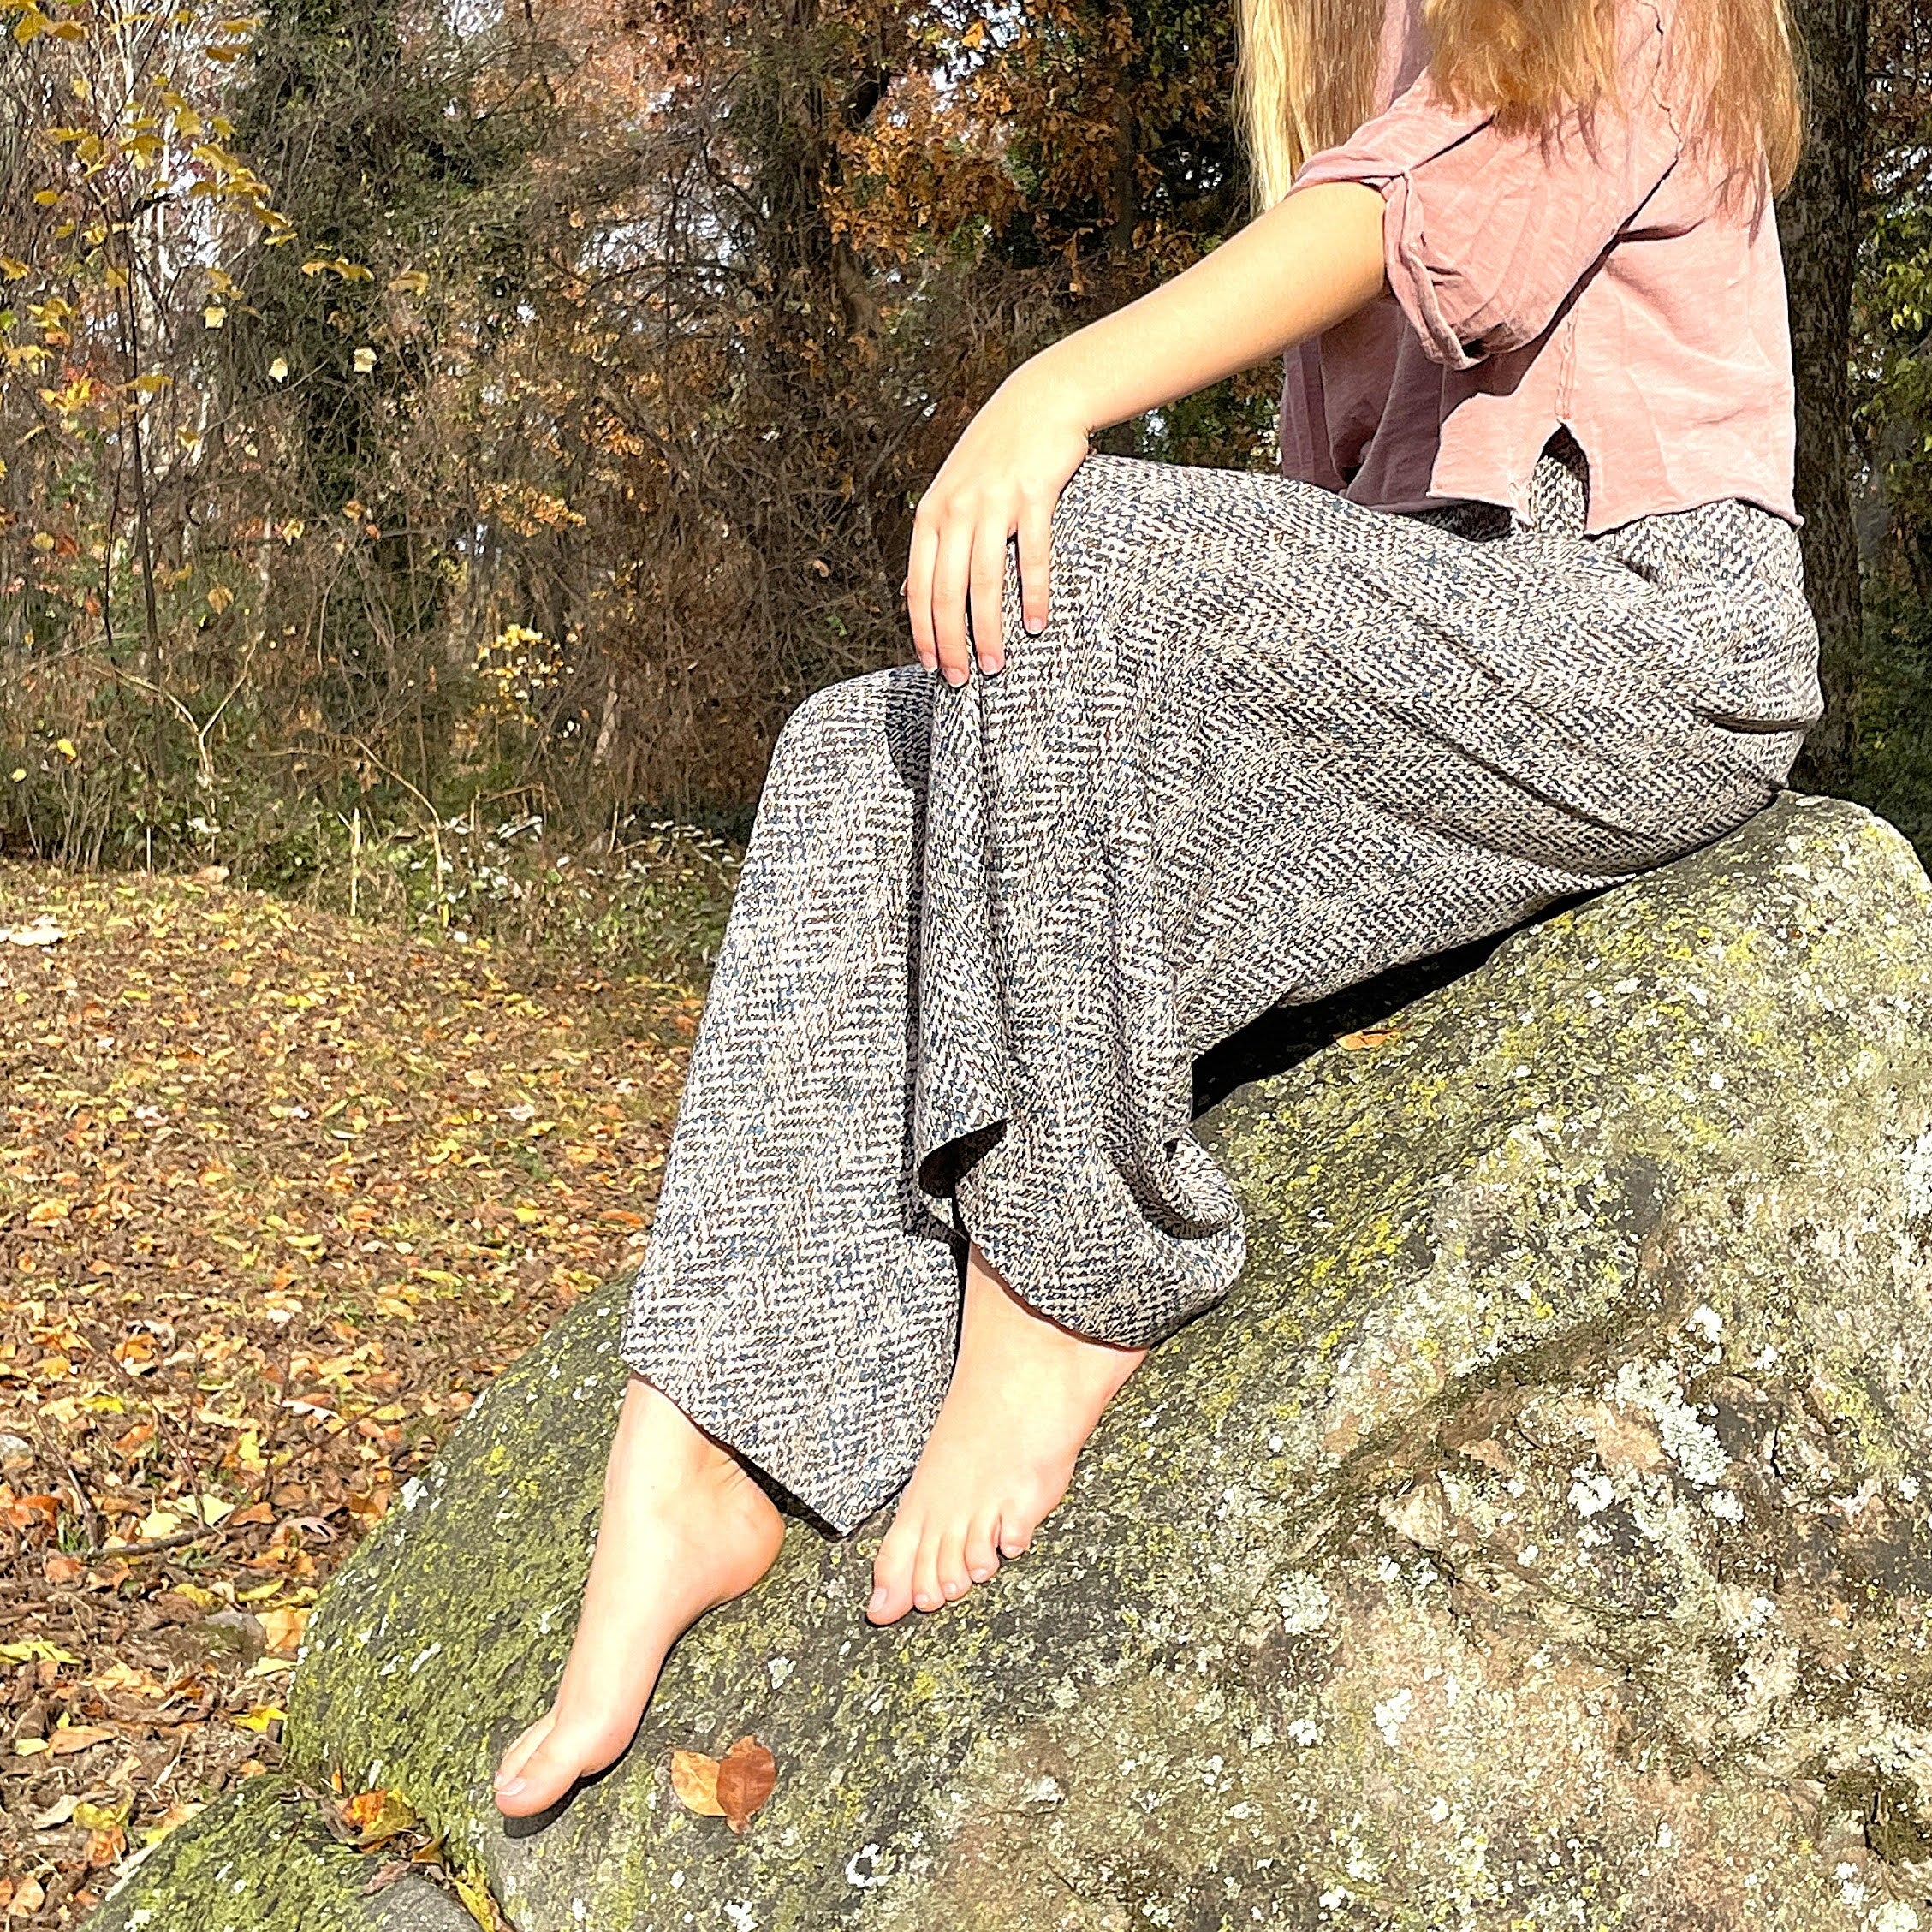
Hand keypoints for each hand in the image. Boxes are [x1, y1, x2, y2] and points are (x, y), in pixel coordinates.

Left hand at [902, 361, 1092, 685]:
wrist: (1039, 401)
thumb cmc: (995, 456)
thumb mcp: (949, 496)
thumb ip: (931, 545)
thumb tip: (909, 595)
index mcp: (930, 515)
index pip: (918, 587)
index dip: (922, 633)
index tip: (931, 668)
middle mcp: (955, 510)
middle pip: (946, 593)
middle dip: (951, 644)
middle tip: (961, 681)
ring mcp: (992, 503)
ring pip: (983, 582)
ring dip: (988, 631)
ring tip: (995, 666)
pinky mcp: (1032, 495)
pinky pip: (1030, 556)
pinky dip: (1033, 595)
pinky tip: (1036, 625)